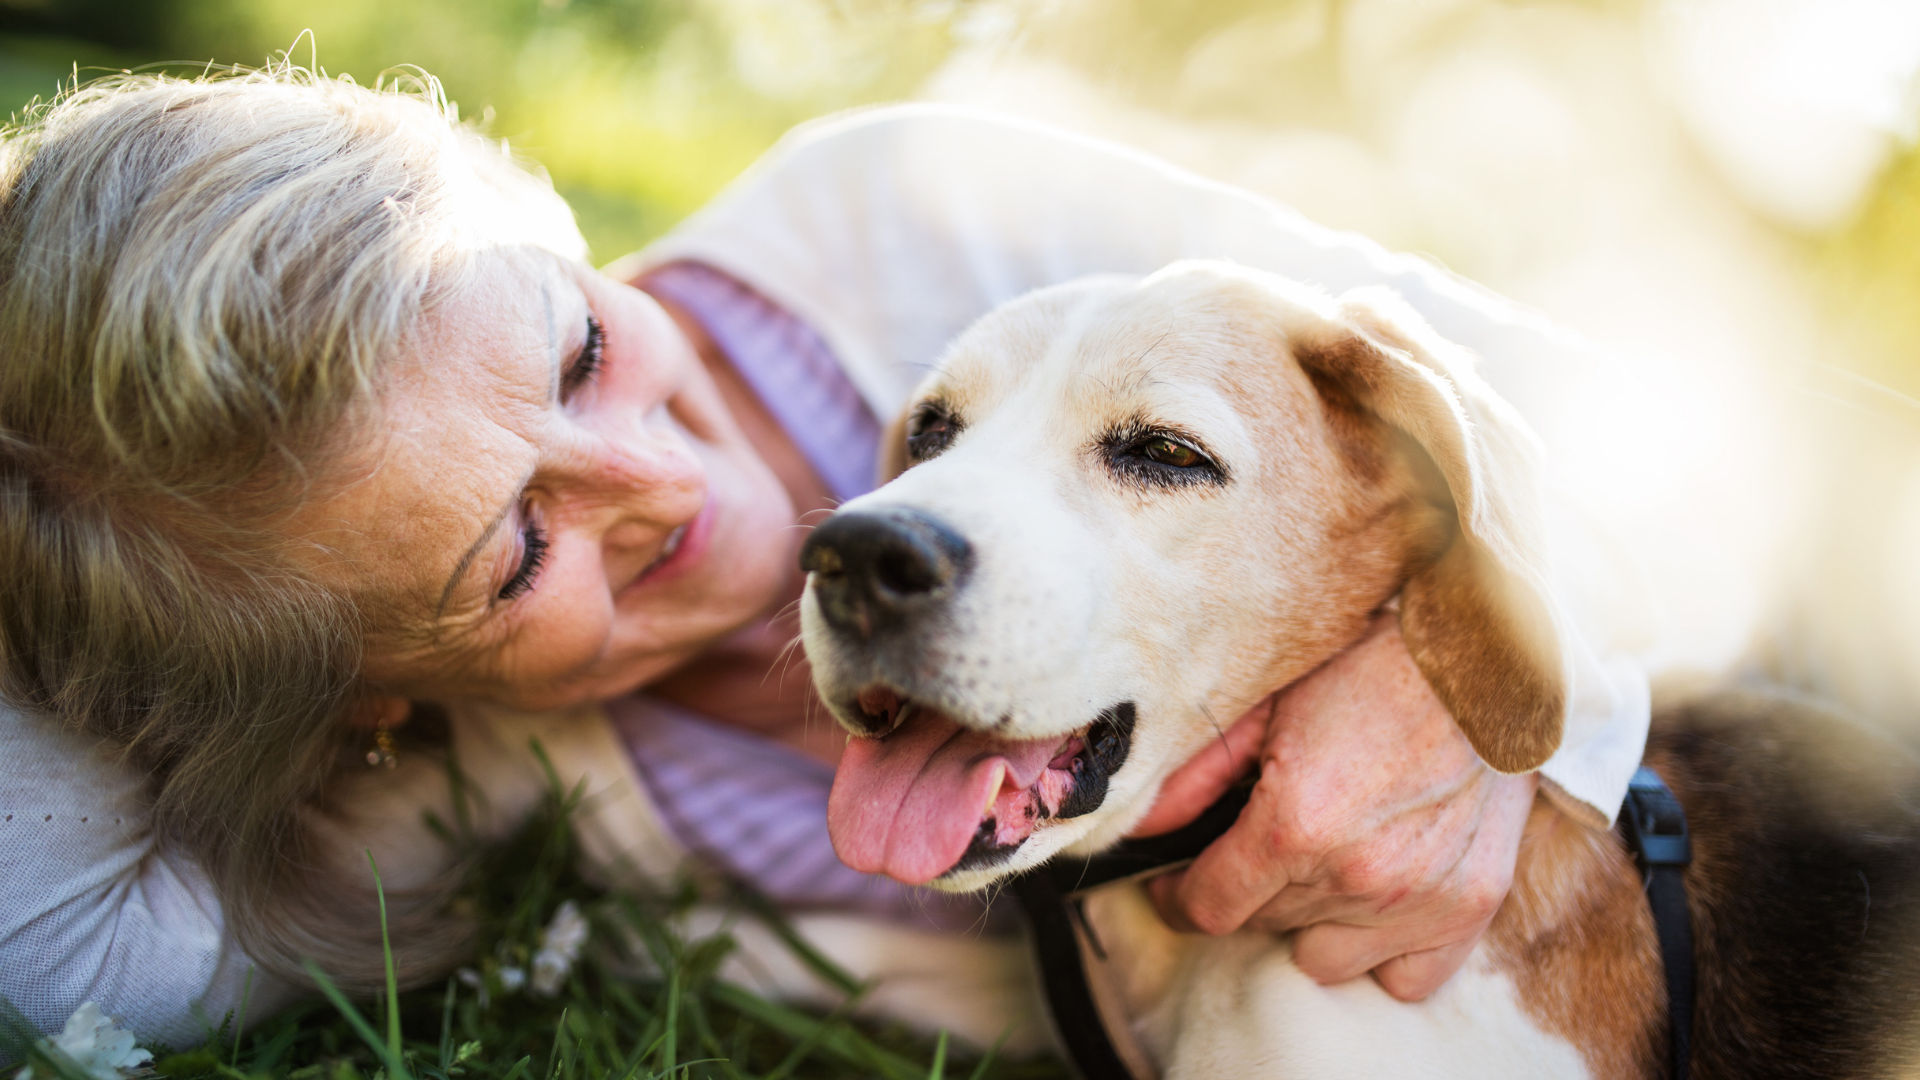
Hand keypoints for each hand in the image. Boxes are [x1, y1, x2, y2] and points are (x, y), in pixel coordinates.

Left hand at [1129, 612, 1537, 1001]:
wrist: (1480, 663)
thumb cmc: (1368, 671)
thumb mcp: (1266, 707)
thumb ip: (1196, 775)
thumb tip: (1142, 826)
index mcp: (1296, 825)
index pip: (1209, 909)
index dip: (1177, 899)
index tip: (1173, 885)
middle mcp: (1356, 875)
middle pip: (1263, 927)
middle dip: (1246, 891)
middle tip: (1256, 846)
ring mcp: (1417, 900)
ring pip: (1323, 957)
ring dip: (1308, 921)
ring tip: (1317, 866)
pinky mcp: (1468, 908)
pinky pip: (1402, 978)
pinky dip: (1379, 952)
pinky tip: (1369, 904)